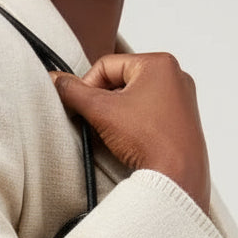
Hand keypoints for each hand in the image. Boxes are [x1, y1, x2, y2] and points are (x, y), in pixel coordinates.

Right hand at [50, 53, 211, 214]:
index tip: (82, 110)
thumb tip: (55, 80)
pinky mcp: (182, 121)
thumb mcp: (101, 111)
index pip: (106, 65)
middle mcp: (174, 75)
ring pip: (134, 99)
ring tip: (115, 136)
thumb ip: (74, 93)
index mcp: (159, 62)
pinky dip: (133, 126)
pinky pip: (148, 114)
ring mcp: (181, 99)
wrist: (177, 175)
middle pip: (120, 82)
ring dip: (116, 116)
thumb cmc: (148, 139)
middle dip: (103, 103)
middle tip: (98, 124)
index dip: (87, 87)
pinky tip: (130, 143)